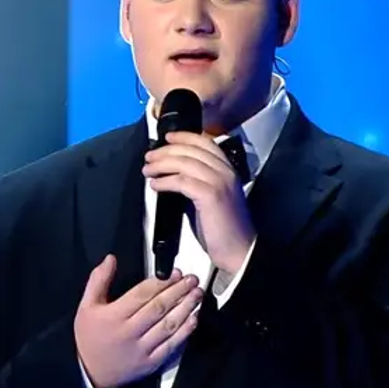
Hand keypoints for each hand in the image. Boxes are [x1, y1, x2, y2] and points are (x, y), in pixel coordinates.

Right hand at [74, 254, 202, 387]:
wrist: (88, 375)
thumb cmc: (89, 338)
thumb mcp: (86, 306)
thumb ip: (98, 280)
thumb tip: (111, 259)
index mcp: (113, 316)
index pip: (142, 294)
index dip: (162, 282)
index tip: (176, 273)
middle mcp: (128, 333)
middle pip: (158, 308)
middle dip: (178, 291)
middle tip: (192, 280)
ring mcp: (141, 350)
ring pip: (168, 325)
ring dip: (186, 308)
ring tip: (197, 295)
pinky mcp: (150, 363)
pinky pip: (171, 346)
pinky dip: (184, 332)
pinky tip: (193, 319)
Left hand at [143, 131, 254, 274]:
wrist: (240, 250)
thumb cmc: (224, 229)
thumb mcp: (212, 198)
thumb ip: (197, 182)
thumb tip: (172, 175)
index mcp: (228, 170)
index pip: (205, 143)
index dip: (184, 137)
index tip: (167, 138)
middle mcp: (226, 171)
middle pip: (192, 150)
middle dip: (166, 150)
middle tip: (149, 156)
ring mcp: (219, 182)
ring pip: (185, 162)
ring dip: (162, 163)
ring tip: (148, 169)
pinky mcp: (211, 195)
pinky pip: (182, 181)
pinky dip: (165, 181)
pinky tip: (156, 185)